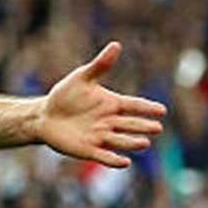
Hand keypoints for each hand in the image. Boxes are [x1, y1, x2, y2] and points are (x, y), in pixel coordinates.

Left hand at [38, 42, 167, 168]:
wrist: (45, 115)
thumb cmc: (65, 95)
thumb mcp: (82, 77)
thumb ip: (100, 65)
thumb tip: (116, 45)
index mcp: (112, 104)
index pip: (134, 105)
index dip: (147, 108)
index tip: (162, 110)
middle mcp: (110, 122)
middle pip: (131, 124)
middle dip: (143, 126)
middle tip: (157, 128)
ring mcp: (100, 137)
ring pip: (121, 141)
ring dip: (132, 142)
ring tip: (144, 143)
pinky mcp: (88, 150)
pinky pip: (104, 156)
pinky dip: (114, 159)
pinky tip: (125, 162)